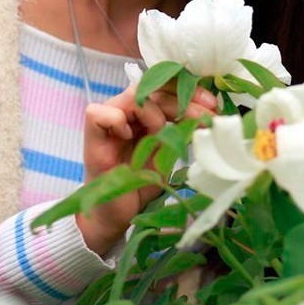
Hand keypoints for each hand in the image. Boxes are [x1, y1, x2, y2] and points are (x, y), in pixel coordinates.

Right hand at [76, 80, 217, 253]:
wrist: (117, 215)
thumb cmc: (139, 185)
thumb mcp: (167, 154)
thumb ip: (179, 132)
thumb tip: (208, 115)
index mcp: (142, 115)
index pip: (164, 89)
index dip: (188, 92)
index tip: (212, 107)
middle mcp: (125, 112)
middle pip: (152, 89)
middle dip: (183, 101)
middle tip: (206, 117)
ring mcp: (107, 123)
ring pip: (131, 96)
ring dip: (155, 113)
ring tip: (160, 137)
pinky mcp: (91, 138)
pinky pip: (98, 113)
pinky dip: (116, 120)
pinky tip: (128, 135)